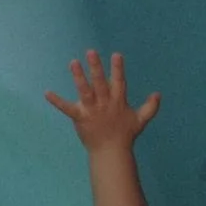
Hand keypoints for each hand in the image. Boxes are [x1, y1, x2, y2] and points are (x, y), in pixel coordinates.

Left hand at [45, 50, 160, 152]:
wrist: (111, 153)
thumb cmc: (125, 135)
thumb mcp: (140, 120)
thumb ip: (150, 107)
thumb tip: (158, 94)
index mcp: (118, 101)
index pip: (119, 82)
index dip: (117, 69)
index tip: (116, 54)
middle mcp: (105, 103)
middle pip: (100, 83)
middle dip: (96, 67)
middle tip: (91, 52)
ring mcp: (92, 110)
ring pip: (85, 91)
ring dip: (79, 77)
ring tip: (73, 62)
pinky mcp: (80, 118)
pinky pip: (67, 109)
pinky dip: (57, 101)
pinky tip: (47, 93)